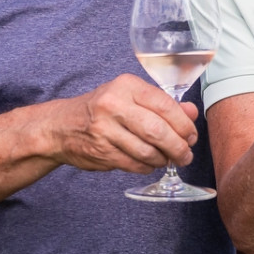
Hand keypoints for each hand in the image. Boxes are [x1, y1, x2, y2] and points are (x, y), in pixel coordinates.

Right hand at [48, 73, 202, 173]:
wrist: (61, 126)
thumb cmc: (102, 108)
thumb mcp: (130, 96)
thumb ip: (162, 103)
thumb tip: (192, 112)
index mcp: (126, 86)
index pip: (165, 105)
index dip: (184, 124)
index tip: (192, 136)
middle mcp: (114, 105)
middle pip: (158, 131)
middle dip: (178, 147)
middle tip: (186, 155)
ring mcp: (105, 130)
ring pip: (147, 151)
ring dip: (163, 159)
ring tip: (168, 160)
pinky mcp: (100, 151)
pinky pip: (134, 164)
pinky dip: (147, 167)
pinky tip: (150, 163)